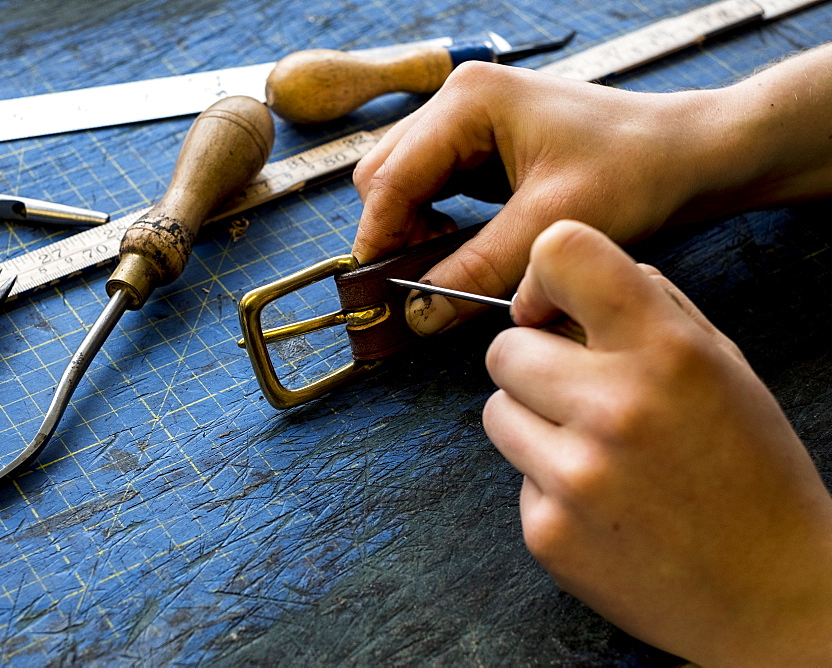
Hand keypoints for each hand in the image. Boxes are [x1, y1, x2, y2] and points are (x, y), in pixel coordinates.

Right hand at [353, 45, 831, 336]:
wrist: (688, 154)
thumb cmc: (635, 170)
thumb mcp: (550, 226)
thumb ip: (477, 269)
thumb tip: (419, 312)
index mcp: (469, 102)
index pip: (392, 178)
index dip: (377, 239)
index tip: (375, 292)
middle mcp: (460, 100)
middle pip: (386, 175)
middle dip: (393, 233)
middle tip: (415, 286)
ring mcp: (470, 118)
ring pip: (405, 181)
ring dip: (412, 229)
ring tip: (443, 268)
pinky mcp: (483, 142)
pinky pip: (434, 185)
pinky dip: (434, 221)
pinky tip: (461, 247)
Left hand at [484, 221, 831, 663]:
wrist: (773, 595)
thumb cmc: (749, 471)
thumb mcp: (721, 366)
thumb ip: (646, 308)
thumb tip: (561, 284)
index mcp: (667, 352)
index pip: (561, 252)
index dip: (544, 276)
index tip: (552, 308)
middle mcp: (615, 408)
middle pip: (504, 348)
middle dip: (534, 364)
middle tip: (580, 394)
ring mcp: (575, 476)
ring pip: (496, 410)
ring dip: (531, 421)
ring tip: (593, 450)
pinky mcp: (547, 533)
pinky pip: (513, 478)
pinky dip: (546, 484)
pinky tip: (601, 503)